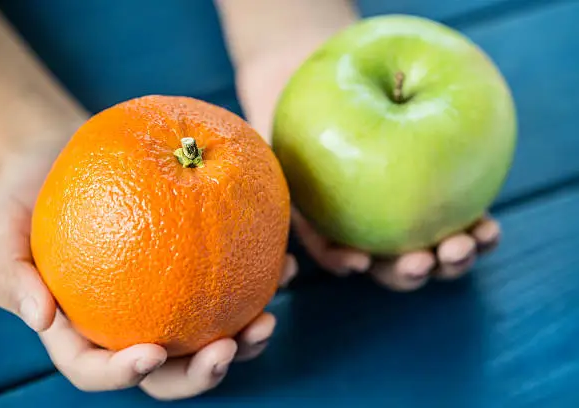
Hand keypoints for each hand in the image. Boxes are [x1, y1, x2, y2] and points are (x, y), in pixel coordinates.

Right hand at [0, 144, 296, 398]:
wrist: (66, 154)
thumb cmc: (27, 192)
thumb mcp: (1, 226)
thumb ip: (11, 272)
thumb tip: (41, 320)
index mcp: (80, 328)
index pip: (97, 368)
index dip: (122, 374)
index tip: (150, 352)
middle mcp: (128, 322)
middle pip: (165, 371)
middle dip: (200, 375)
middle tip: (229, 348)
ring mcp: (166, 298)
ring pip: (207, 338)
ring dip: (243, 342)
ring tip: (269, 319)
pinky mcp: (196, 267)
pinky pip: (230, 284)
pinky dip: (261, 282)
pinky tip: (286, 267)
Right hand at [236, 53, 501, 291]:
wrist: (330, 94)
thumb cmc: (300, 117)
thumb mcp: (276, 141)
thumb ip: (275, 167)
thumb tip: (265, 182)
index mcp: (332, 226)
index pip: (336, 254)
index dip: (343, 262)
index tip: (357, 260)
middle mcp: (371, 232)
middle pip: (389, 266)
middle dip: (408, 272)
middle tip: (419, 263)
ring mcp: (409, 221)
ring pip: (433, 254)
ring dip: (452, 261)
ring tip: (467, 245)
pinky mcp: (442, 203)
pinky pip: (462, 223)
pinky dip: (478, 233)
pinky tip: (489, 230)